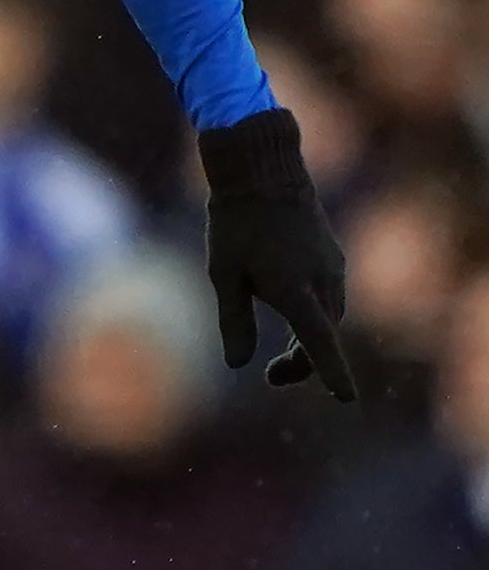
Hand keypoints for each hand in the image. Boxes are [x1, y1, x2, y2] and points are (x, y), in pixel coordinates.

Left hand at [198, 108, 354, 399]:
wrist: (264, 170)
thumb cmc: (236, 221)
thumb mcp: (223, 272)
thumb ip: (234, 320)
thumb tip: (238, 364)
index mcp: (295, 289)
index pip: (319, 343)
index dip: (331, 373)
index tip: (346, 399)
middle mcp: (323, 281)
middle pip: (322, 336)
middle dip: (302, 362)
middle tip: (272, 377)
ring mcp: (333, 268)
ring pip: (328, 317)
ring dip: (310, 340)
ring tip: (280, 358)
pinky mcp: (333, 257)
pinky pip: (329, 297)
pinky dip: (315, 315)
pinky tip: (293, 313)